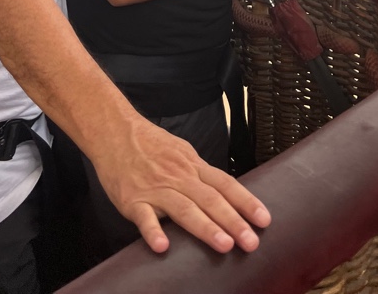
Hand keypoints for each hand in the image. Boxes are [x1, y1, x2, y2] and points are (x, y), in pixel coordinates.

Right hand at [91, 114, 270, 253]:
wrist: (113, 131)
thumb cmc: (149, 144)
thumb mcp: (181, 152)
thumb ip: (200, 173)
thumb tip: (224, 193)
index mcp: (192, 166)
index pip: (225, 183)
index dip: (245, 201)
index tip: (264, 220)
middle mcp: (178, 176)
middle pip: (210, 199)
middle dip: (233, 221)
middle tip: (251, 242)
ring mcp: (155, 188)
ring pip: (184, 208)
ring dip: (205, 227)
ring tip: (224, 245)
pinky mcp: (132, 199)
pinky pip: (144, 217)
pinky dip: (153, 231)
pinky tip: (163, 246)